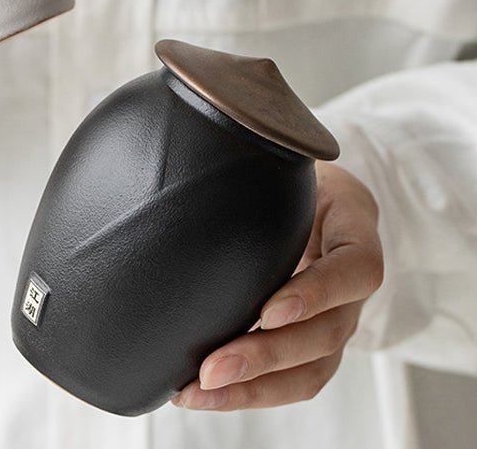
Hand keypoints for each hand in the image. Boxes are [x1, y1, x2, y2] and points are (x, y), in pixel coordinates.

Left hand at [174, 161, 382, 409]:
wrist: (319, 200)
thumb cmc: (298, 179)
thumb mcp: (292, 160)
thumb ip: (266, 164)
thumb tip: (203, 167)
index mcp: (355, 232)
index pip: (354, 271)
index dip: (317, 294)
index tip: (268, 309)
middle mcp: (351, 287)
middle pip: (327, 334)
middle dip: (267, 355)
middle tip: (212, 366)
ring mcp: (336, 320)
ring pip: (310, 370)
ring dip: (253, 388)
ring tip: (197, 391)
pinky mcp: (312, 343)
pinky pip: (291, 379)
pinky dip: (248, 391)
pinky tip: (200, 392)